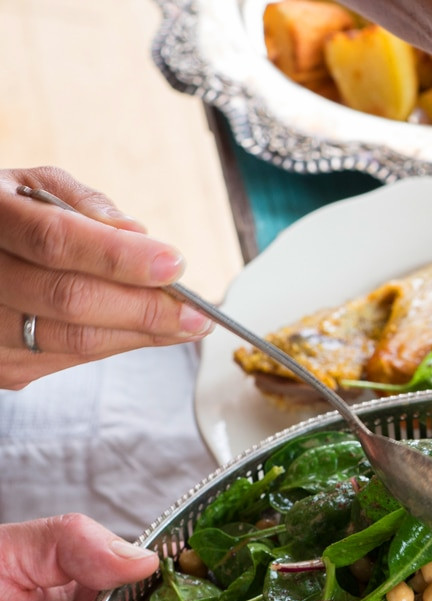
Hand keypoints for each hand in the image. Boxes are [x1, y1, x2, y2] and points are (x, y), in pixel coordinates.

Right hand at [0, 167, 212, 390]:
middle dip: (144, 308)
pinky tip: (147, 332)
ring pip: (77, 340)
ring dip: (142, 334)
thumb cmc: (8, 218)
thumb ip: (85, 207)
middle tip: (197, 311)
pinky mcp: (5, 366)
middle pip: (71, 301)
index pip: (55, 242)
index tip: (174, 264)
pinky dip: (118, 344)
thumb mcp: (34, 188)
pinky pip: (73, 360)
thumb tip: (137, 236)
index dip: (119, 257)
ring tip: (187, 324)